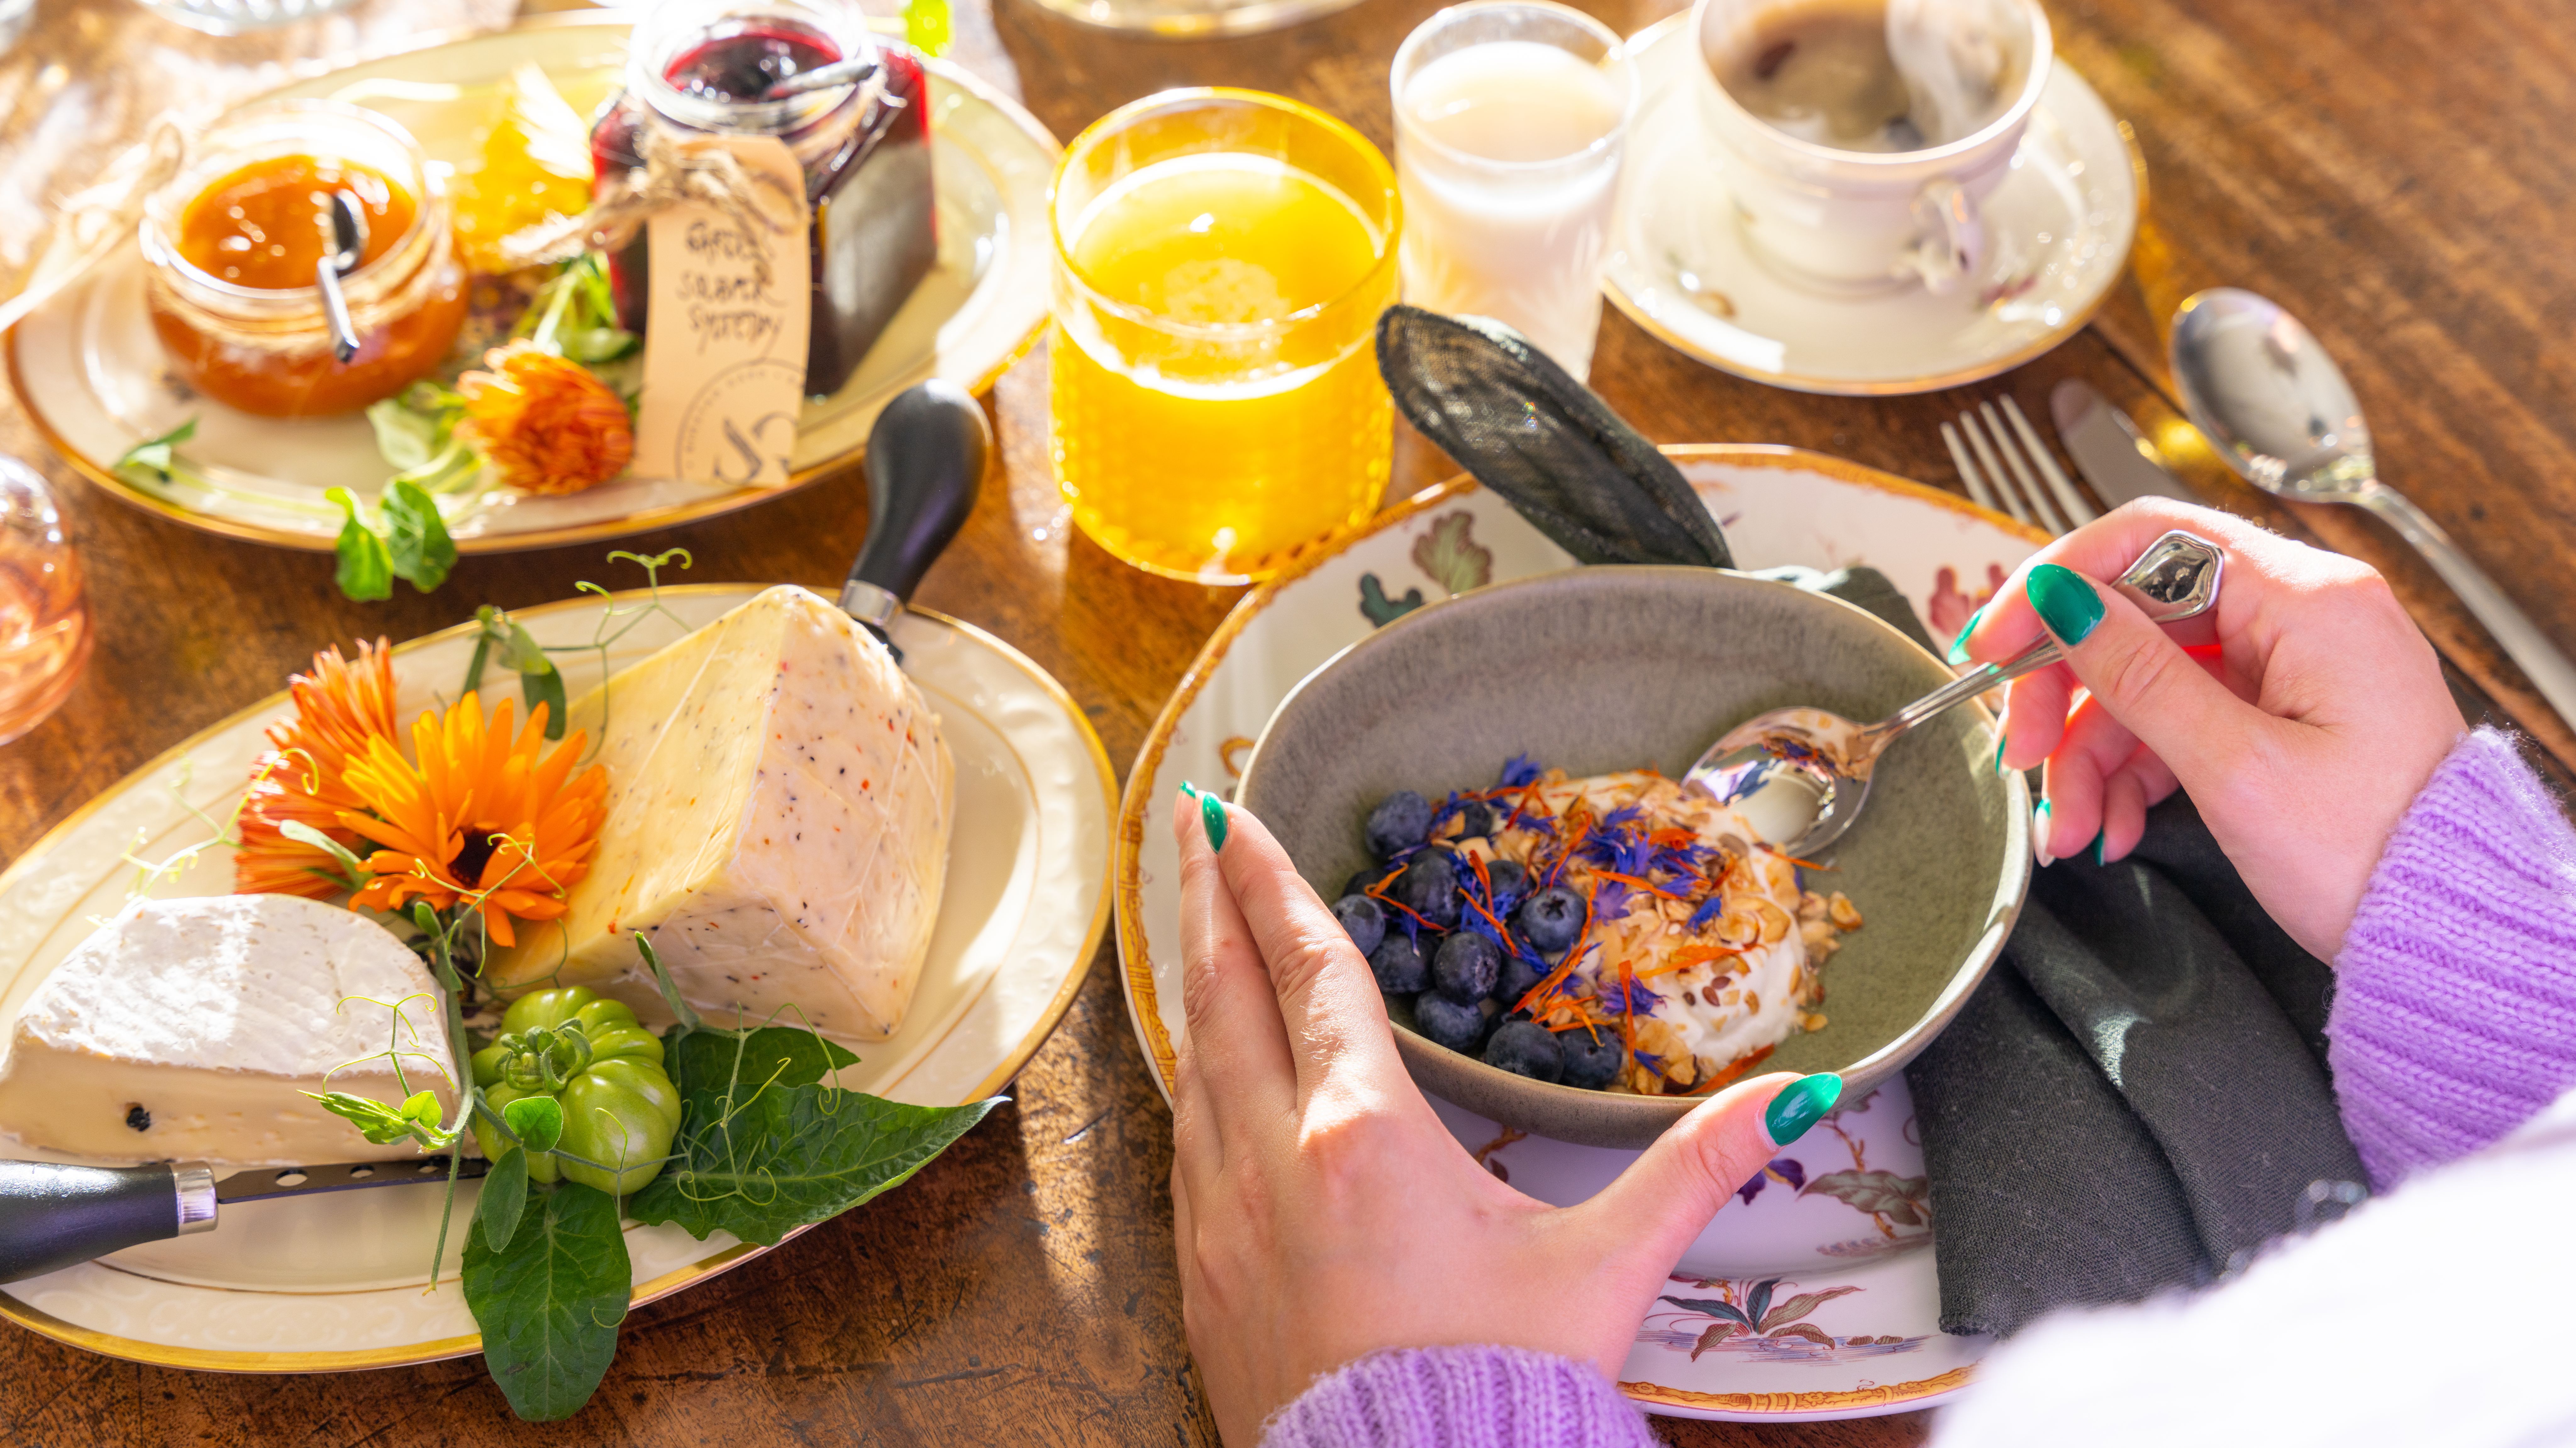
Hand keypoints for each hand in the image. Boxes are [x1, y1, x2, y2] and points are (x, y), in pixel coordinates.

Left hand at [1165, 786, 1834, 1445]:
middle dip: (1209, 898)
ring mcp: (1221, 1219)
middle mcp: (1269, 1160)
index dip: (1269, 880)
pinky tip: (1205, 1069)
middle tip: (1192, 826)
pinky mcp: (1203, 1275)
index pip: (1309, 967)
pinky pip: (1185, 1146)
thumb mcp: (1606, 1268)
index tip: (1230, 809)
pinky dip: (1193, 1081)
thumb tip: (1799, 1094)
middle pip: (1225, 993)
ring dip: (1199, 986)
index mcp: (1359, 1135)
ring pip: (1194, 1068)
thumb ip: (1697, 1168)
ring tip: (1201, 929)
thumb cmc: (1499, 1387)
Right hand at [1951, 499, 2463, 958]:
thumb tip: (2061, 599)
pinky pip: (2178, 719)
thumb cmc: (2375, 856)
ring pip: (2146, 679)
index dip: (2057, 584)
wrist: (2451, 933)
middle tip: (2018, 753)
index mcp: (2308, 600)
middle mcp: (2301, 615)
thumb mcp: (2236, 767)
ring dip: (2090, 754)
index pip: (2149, 540)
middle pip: (2136, 616)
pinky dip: (2131, 772)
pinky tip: (2110, 824)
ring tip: (2069, 827)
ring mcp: (2289, 665)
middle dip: (2064, 692)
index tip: (1996, 642)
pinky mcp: (2279, 713)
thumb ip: (2139, 675)